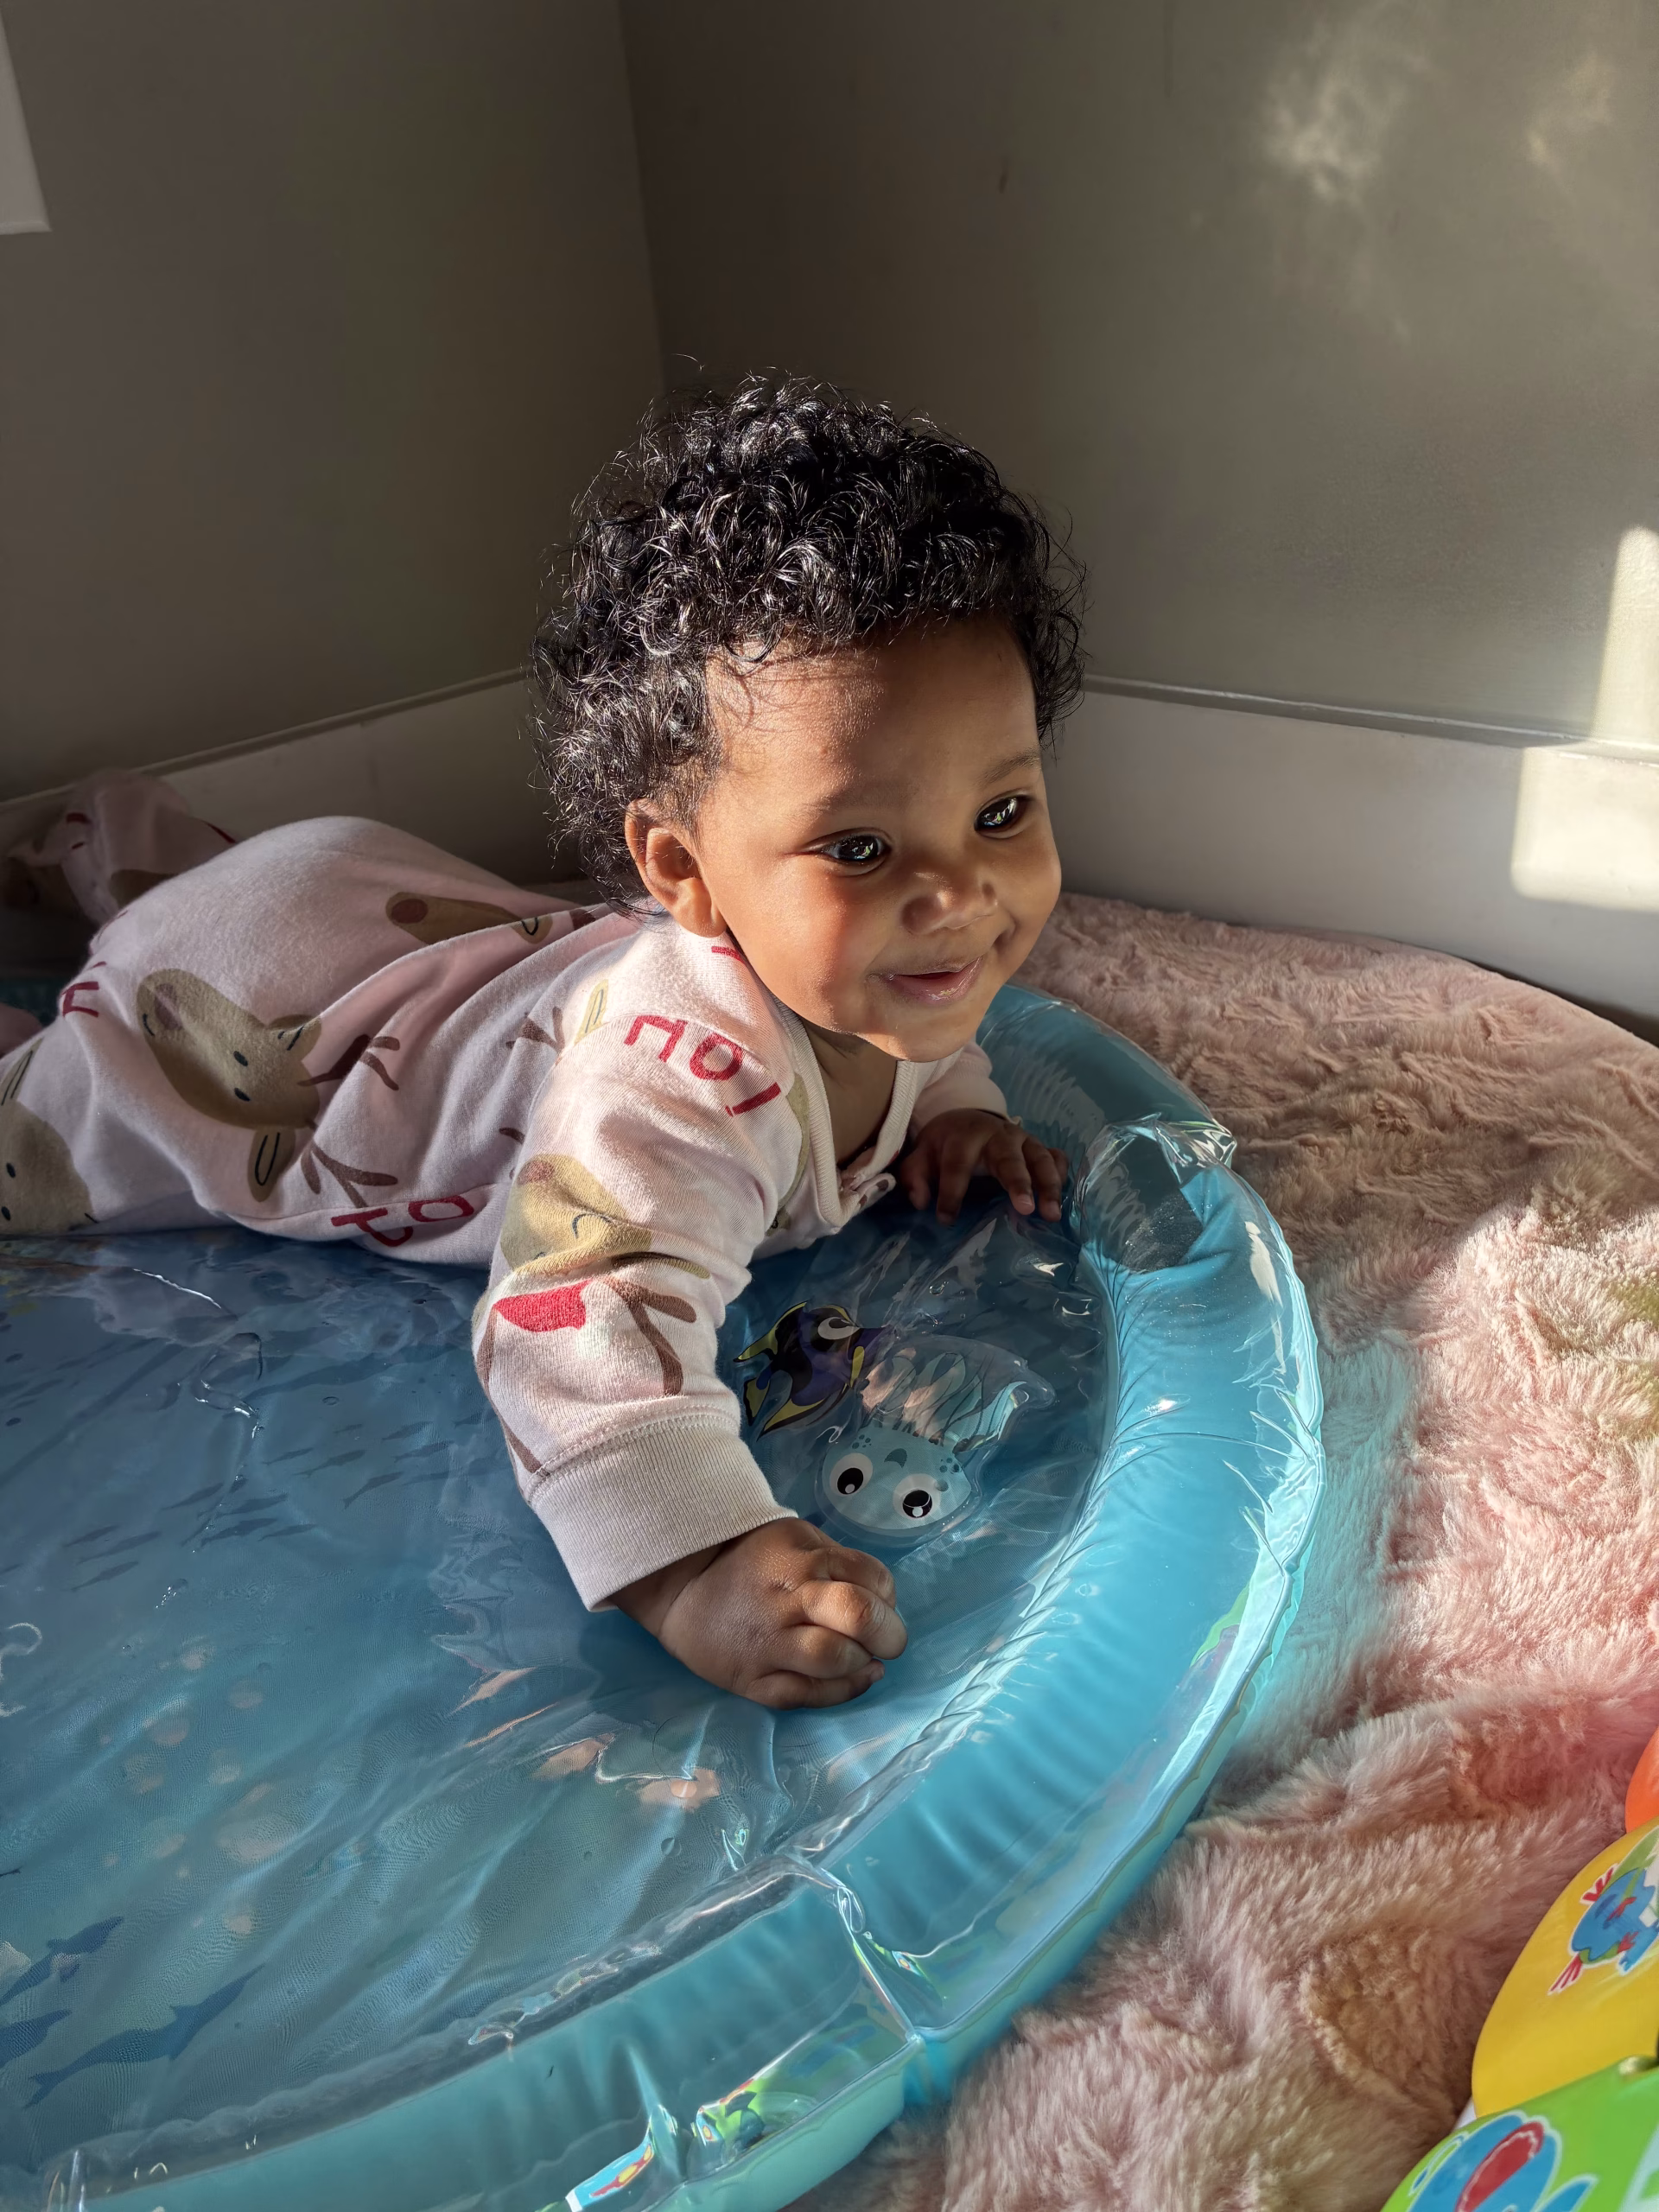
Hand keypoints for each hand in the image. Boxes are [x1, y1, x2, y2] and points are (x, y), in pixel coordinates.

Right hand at [613, 1519, 907, 1707]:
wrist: (681, 1586)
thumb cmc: (748, 1559)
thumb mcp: (793, 1538)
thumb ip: (835, 1561)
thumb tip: (880, 1597)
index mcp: (803, 1558)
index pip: (872, 1578)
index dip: (888, 1596)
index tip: (882, 1604)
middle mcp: (789, 1600)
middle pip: (858, 1616)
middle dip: (889, 1633)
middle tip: (889, 1640)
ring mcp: (769, 1644)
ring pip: (834, 1660)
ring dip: (862, 1663)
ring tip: (867, 1659)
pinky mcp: (753, 1681)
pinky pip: (807, 1696)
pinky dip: (842, 1691)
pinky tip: (856, 1678)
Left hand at [900, 1109, 1067, 1225]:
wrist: (967, 1119)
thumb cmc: (945, 1145)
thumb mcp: (922, 1155)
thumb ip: (915, 1176)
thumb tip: (920, 1201)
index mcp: (965, 1136)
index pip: (958, 1164)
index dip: (951, 1191)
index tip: (947, 1219)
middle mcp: (998, 1134)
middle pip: (1009, 1158)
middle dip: (1018, 1183)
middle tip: (1026, 1210)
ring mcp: (1023, 1140)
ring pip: (1040, 1158)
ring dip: (1048, 1184)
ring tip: (1052, 1214)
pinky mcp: (1038, 1147)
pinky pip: (1056, 1157)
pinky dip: (1062, 1174)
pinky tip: (1062, 1196)